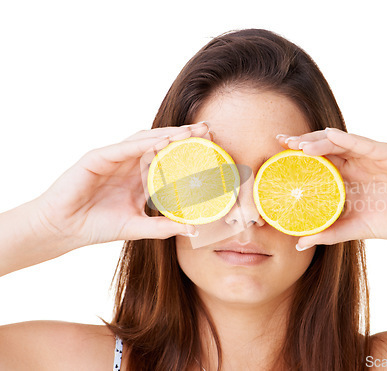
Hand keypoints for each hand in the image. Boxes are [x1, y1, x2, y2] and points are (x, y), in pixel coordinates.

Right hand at [32, 122, 209, 248]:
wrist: (63, 229)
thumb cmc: (97, 225)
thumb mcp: (136, 227)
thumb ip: (162, 227)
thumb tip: (193, 230)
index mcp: (140, 176)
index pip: (168, 157)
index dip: (189, 149)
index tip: (212, 144)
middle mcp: (130, 163)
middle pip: (160, 143)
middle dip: (184, 134)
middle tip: (208, 129)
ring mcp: (114, 158)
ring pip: (144, 140)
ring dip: (167, 134)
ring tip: (189, 132)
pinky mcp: (97, 158)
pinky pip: (123, 148)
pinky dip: (142, 143)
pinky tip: (161, 141)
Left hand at [279, 128, 386, 249]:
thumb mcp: (353, 228)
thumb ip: (328, 232)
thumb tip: (299, 244)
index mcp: (350, 175)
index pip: (320, 160)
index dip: (299, 156)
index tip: (276, 153)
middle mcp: (360, 162)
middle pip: (327, 147)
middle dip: (304, 143)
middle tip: (282, 142)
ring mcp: (377, 156)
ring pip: (344, 143)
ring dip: (320, 141)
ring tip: (299, 145)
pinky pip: (369, 146)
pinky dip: (349, 141)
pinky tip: (331, 138)